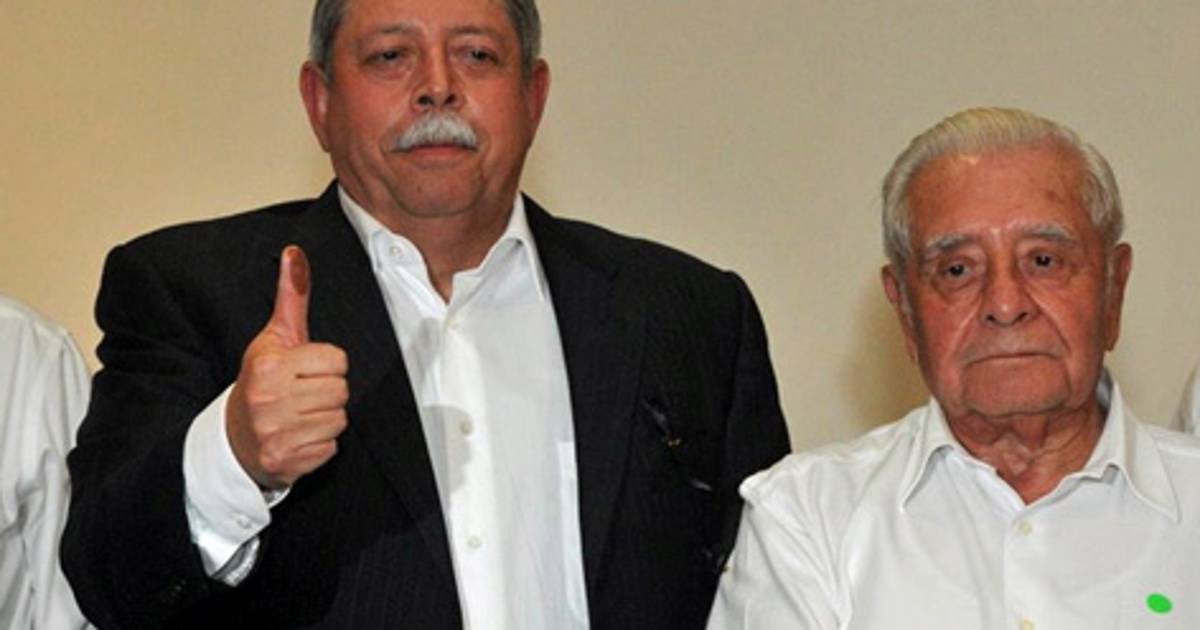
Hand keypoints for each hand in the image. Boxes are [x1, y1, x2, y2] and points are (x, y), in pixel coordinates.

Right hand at [226, 245, 348, 488]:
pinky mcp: (285, 461)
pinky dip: (319, 445)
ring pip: (338, 419)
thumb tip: (295, 253)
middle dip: (327, 392)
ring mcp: (276, 433)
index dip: (326, 365)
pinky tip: (298, 436)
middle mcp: (269, 399)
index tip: (304, 371)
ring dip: (325, 419)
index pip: (337, 361)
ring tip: (299, 415)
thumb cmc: (261, 382)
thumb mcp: (273, 338)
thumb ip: (291, 297)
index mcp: (269, 365)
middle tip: (301, 395)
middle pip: (340, 390)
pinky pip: (330, 448)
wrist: (232, 438)